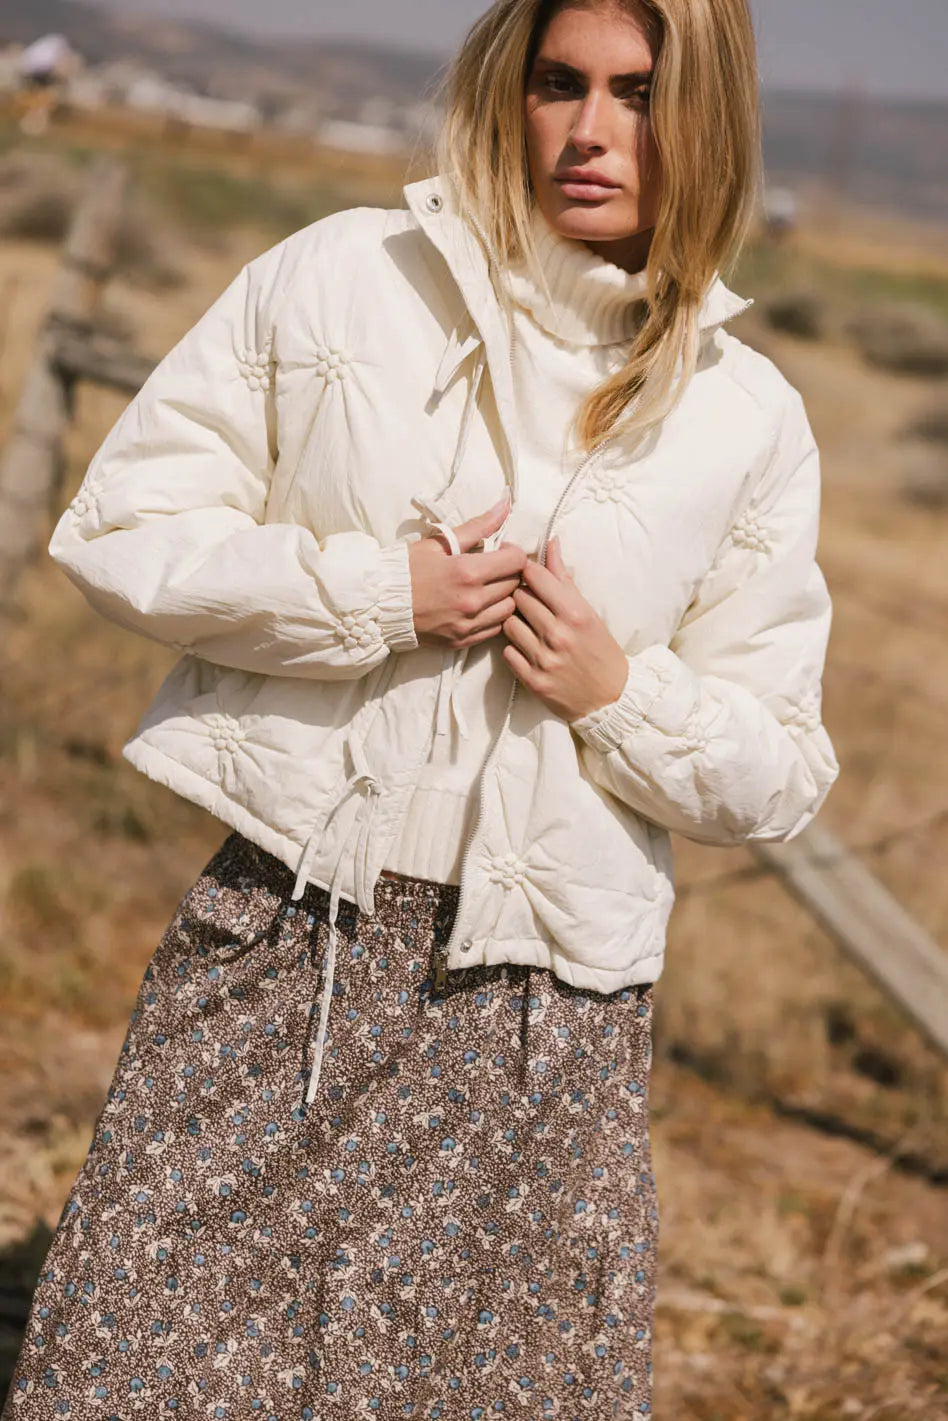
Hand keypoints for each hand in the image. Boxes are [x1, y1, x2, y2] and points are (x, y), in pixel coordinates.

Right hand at [408, 492, 526, 648]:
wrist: (378, 604)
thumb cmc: (405, 569)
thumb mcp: (438, 542)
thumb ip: (477, 526)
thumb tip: (505, 504)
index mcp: (467, 572)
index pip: (517, 561)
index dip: (513, 552)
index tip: (501, 551)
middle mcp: (472, 601)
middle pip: (514, 584)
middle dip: (508, 572)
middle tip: (493, 568)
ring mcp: (467, 624)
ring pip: (509, 609)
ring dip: (504, 596)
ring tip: (488, 588)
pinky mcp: (462, 641)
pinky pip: (495, 628)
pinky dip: (493, 616)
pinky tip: (479, 606)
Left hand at [502, 535, 627, 720]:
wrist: (610, 698)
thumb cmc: (600, 650)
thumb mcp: (588, 612)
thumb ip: (563, 579)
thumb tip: (551, 543)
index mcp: (575, 613)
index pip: (534, 576)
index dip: (526, 570)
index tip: (524, 571)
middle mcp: (558, 634)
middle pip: (518, 597)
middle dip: (520, 595)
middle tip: (528, 602)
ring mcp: (544, 659)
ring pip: (508, 624)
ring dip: (514, 622)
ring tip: (527, 626)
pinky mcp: (533, 681)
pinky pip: (507, 652)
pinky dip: (513, 648)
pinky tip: (526, 648)